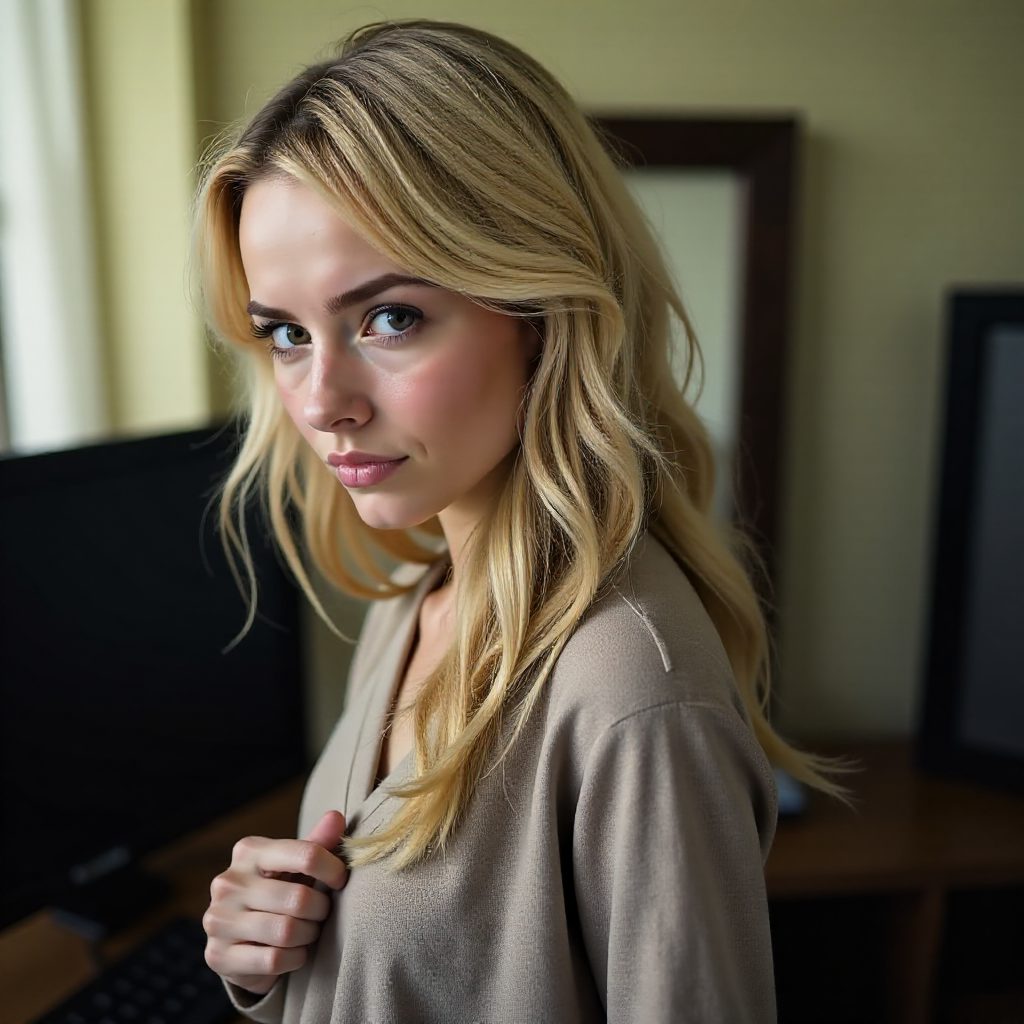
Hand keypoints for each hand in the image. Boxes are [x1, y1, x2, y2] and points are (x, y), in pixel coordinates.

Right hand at [203, 810, 348, 995]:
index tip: (340, 881)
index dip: (333, 870)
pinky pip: (273, 960)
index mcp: (249, 851)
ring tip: (308, 931)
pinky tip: (294, 952)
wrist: (242, 939)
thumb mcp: (296, 865)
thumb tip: (336, 817)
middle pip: (298, 899)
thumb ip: (317, 842)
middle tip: (321, 913)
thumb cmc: (278, 890)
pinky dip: (294, 958)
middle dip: (320, 910)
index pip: (306, 854)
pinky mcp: (217, 955)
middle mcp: (227, 882)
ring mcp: (218, 919)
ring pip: (286, 932)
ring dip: (308, 935)